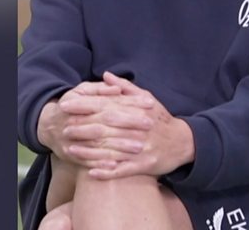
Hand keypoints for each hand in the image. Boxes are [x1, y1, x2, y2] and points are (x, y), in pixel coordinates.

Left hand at [60, 72, 194, 179]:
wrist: (184, 142)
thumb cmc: (160, 119)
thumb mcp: (147, 98)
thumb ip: (125, 87)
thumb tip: (106, 75)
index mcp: (137, 110)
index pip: (106, 105)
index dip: (85, 105)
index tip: (67, 105)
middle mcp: (139, 127)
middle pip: (106, 127)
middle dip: (83, 127)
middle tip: (64, 128)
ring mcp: (142, 148)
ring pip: (112, 150)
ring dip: (89, 151)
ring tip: (70, 150)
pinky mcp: (145, 165)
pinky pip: (123, 170)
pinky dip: (107, 172)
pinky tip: (91, 172)